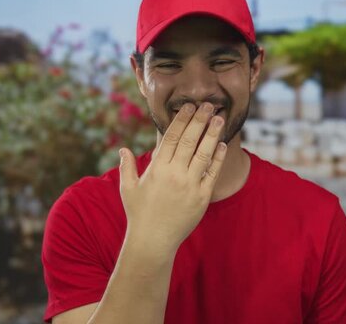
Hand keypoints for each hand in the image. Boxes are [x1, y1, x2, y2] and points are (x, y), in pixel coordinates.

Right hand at [118, 102, 226, 253]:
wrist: (153, 241)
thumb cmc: (139, 214)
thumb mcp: (128, 189)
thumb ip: (127, 167)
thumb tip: (123, 149)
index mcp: (156, 168)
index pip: (171, 137)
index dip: (181, 119)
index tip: (189, 106)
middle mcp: (174, 174)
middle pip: (190, 140)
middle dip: (199, 120)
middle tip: (208, 104)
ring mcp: (190, 185)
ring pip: (204, 153)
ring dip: (212, 134)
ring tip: (219, 119)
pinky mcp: (202, 197)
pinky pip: (212, 173)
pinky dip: (218, 158)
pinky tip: (222, 145)